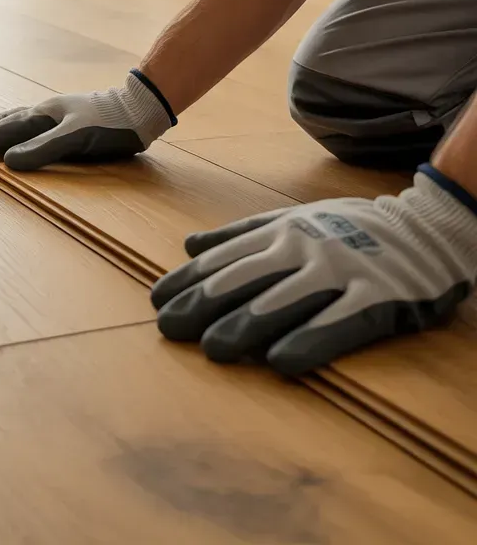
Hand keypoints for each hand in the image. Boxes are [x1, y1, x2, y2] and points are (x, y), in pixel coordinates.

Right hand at [0, 70, 175, 170]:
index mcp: (42, 115)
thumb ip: (43, 149)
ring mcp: (55, 114)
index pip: (3, 132)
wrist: (140, 107)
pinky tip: (18, 133)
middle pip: (3, 121)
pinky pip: (29, 123)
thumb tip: (7, 162)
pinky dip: (14, 128)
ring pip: (14, 119)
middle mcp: (44, 111)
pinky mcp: (67, 119)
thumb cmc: (112, 125)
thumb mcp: (78, 139)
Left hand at [151, 167, 476, 374]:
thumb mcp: (290, 219)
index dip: (189, 280)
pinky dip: (308, 341)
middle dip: (204, 304)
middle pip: (245, 279)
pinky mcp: (376, 299)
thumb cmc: (346, 228)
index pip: (225, 258)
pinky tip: (280, 362)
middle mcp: (304, 249)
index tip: (157, 299)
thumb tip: (189, 244)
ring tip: (211, 349)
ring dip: (245, 325)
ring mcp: (340, 272)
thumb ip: (239, 235)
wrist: (424, 228)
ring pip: (284, 301)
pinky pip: (338, 323)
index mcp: (281, 231)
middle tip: (169, 328)